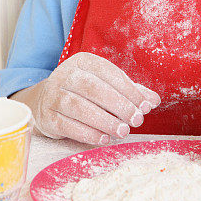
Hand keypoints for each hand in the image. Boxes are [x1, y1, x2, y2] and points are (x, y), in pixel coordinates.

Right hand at [29, 52, 160, 144]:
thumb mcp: (107, 86)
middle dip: (118, 105)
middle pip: (93, 89)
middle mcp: (65, 74)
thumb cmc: (85, 93)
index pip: (108, 73)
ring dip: (104, 121)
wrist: (45, 102)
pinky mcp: (47, 116)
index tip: (145, 106)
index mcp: (83, 61)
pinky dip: (88, 133)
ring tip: (123, 131)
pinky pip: (67, 125)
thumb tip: (154, 100)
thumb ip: (130, 91)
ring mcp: (53, 95)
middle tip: (136, 121)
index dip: (128, 89)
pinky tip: (104, 138)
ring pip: (79, 107)